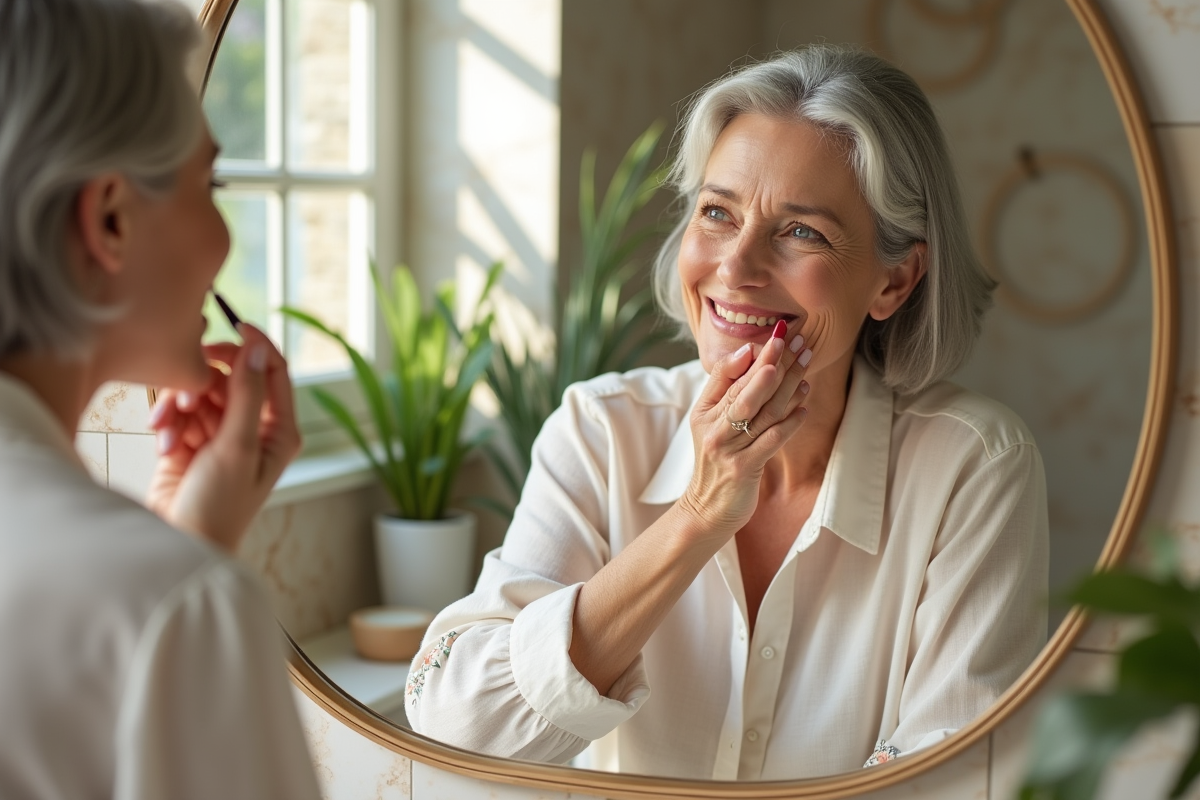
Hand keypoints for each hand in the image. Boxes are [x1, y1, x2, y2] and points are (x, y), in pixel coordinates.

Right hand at [145, 324, 300, 551]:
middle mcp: (254, 429)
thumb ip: (246, 396)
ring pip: (201, 392)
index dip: (257, 345)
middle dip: (204, 381)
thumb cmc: (219, 507)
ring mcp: (221, 434)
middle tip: (184, 391)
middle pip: (231, 377)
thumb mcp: (237, 447)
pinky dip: (168, 422)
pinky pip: (179, 411)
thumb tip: (257, 351)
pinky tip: (162, 443)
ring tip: (169, 428)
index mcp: (280, 431)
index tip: (233, 325)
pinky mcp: (191, 441)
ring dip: (180, 405)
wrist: (179, 543)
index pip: (275, 371)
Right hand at [677, 317, 812, 540]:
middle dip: (774, 365)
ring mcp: (728, 449)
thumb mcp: (709, 423)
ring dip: (788, 389)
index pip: (727, 376)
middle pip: (747, 391)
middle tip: (797, 343)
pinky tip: (803, 408)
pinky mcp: (744, 468)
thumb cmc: (715, 461)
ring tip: (806, 368)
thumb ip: (725, 389)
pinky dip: (789, 423)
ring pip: (763, 413)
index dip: (754, 356)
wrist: (706, 508)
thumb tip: (747, 353)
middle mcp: (714, 428)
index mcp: (704, 412)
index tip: (778, 336)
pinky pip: (771, 440)